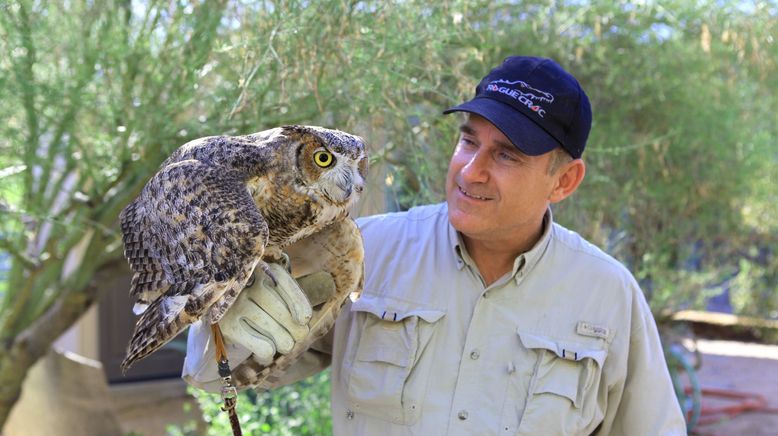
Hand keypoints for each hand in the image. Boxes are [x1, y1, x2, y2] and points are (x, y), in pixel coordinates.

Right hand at [218, 261, 334, 364]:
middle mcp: (246, 283)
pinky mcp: (226, 326)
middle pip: (278, 309)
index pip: (284, 283)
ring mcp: (234, 305)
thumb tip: (313, 311)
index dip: (299, 304)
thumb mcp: (272, 287)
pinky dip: (267, 351)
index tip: (306, 320)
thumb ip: (290, 294)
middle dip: (294, 328)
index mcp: (262, 269)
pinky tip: (266, 351)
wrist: (217, 307)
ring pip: (270, 328)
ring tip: (286, 345)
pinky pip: (258, 343)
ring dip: (284, 342)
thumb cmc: (255, 298)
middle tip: (299, 337)